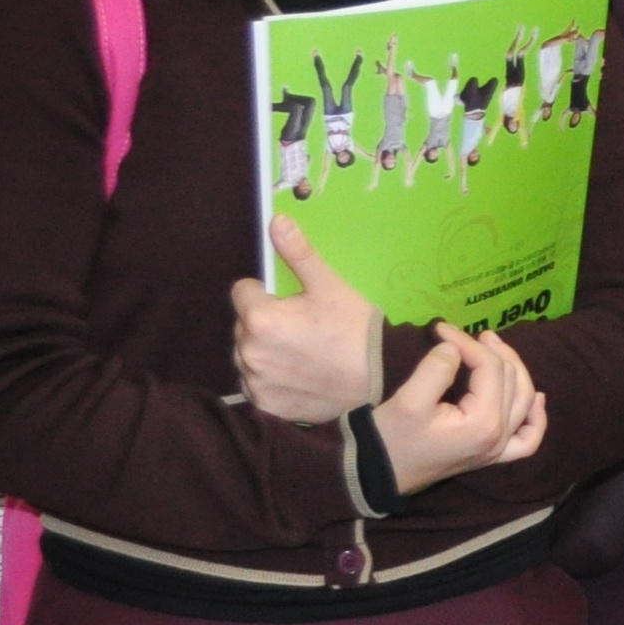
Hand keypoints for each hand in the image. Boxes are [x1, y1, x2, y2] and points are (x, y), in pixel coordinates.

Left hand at [232, 217, 383, 424]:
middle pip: (244, 324)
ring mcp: (255, 381)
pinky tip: (299, 375)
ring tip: (302, 353)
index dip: (267, 292)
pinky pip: (257, 383)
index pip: (243, 291)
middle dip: (265, 322)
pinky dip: (271, 379)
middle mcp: (248, 351)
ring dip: (265, 350)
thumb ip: (298, 254)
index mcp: (259, 318)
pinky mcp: (264, 404)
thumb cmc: (355, 329)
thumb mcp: (330, 286)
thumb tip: (276, 220)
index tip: (294, 302)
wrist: (381, 381)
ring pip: (248, 354)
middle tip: (303, 328)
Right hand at [373, 325, 545, 493]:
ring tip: (493, 348)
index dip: (468, 342)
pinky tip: (537, 399)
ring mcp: (498, 449)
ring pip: (524, 401)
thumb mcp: (409, 400)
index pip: (490, 368)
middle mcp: (499, 437)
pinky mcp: (490, 455)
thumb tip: (455, 348)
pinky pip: (527, 438)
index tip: (442, 329)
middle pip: (512, 380)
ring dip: (515, 370)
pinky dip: (535, 417)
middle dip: (492, 350)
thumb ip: (437, 369)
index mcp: (483, 423)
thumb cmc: (390, 437)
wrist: (376, 474)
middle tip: (469, 333)